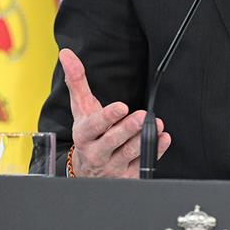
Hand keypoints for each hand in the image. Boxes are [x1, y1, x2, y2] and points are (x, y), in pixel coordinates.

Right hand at [59, 48, 170, 177]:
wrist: (87, 169)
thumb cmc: (88, 132)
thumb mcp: (81, 108)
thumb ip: (77, 81)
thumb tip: (67, 54)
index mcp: (84, 135)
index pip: (93, 126)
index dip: (107, 118)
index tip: (121, 106)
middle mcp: (96, 152)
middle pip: (112, 141)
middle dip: (128, 129)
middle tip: (142, 116)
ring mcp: (112, 166)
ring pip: (128, 154)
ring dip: (144, 139)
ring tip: (157, 125)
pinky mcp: (126, 175)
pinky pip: (142, 165)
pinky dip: (155, 152)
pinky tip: (163, 139)